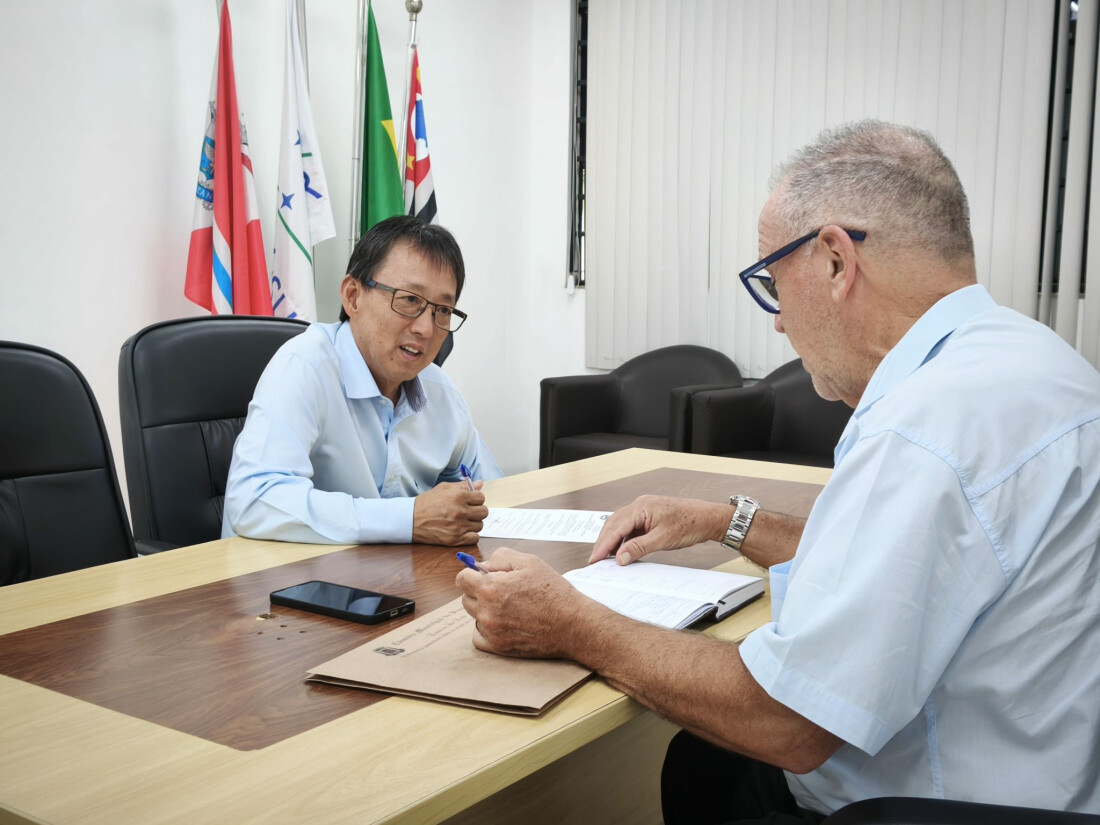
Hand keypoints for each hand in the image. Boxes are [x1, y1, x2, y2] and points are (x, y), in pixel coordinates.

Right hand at [412, 481, 487, 545]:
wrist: (411, 519)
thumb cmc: (427, 502)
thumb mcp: (444, 488)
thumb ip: (463, 486)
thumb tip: (480, 484)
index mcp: (459, 496)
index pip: (481, 497)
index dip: (476, 499)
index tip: (470, 501)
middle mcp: (461, 511)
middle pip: (484, 512)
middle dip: (477, 511)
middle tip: (468, 511)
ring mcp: (458, 526)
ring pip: (480, 525)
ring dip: (473, 523)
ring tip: (463, 521)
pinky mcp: (455, 539)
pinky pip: (474, 538)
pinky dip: (471, 535)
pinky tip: (463, 531)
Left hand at [456, 547, 598, 657]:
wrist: (572, 624)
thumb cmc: (553, 592)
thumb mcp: (530, 561)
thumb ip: (501, 557)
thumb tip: (482, 565)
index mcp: (491, 588)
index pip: (461, 579)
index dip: (471, 574)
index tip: (482, 576)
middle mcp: (486, 611)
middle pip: (466, 598)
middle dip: (479, 591)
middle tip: (502, 591)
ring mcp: (491, 631)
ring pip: (474, 617)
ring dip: (484, 610)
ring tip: (508, 607)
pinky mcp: (498, 648)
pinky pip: (479, 637)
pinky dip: (486, 630)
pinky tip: (503, 623)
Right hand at [589, 495, 732, 564]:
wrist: (708, 518)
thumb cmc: (690, 524)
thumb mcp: (663, 540)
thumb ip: (639, 548)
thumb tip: (620, 558)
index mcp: (641, 507)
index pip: (616, 527)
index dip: (603, 544)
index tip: (595, 559)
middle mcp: (640, 505)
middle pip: (614, 524)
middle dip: (603, 542)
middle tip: (595, 560)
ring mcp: (644, 509)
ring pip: (620, 525)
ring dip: (613, 541)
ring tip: (606, 558)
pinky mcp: (649, 516)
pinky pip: (630, 527)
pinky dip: (624, 539)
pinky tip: (622, 551)